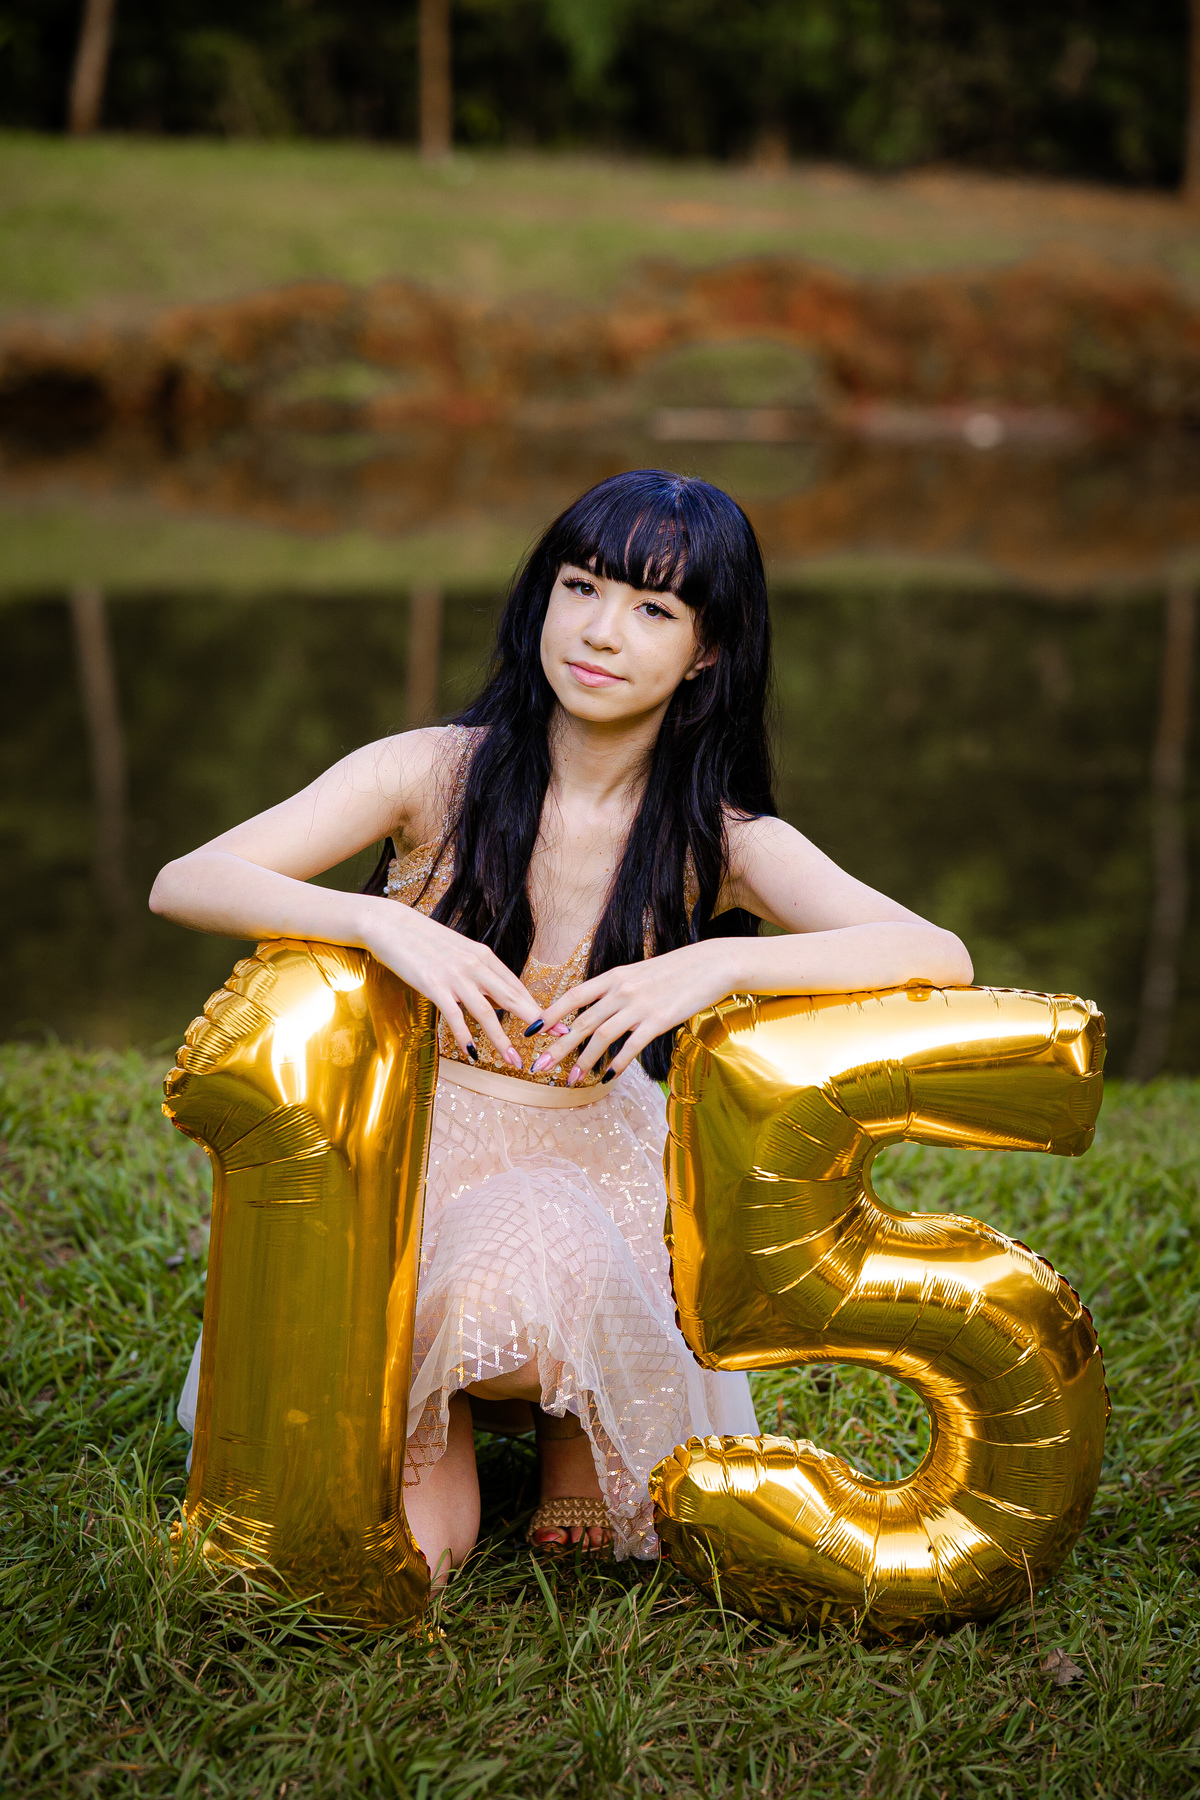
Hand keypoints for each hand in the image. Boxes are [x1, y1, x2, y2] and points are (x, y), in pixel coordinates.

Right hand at [359, 897, 539, 1068]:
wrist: (391, 925)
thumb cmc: (425, 940)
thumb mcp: (459, 953)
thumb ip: (479, 974)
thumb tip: (497, 999)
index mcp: (483, 956)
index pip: (516, 986)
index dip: (536, 1007)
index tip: (554, 1023)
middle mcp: (474, 965)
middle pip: (511, 998)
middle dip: (535, 1021)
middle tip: (556, 1038)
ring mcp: (454, 976)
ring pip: (486, 1012)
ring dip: (502, 1039)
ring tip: (514, 1060)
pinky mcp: (433, 986)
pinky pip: (454, 1016)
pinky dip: (464, 1036)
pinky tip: (472, 1053)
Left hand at [533, 942, 738, 1084]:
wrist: (711, 964)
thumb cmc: (675, 970)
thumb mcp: (638, 973)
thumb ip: (616, 989)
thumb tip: (595, 1008)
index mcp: (614, 976)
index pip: (573, 996)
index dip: (550, 1014)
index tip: (532, 1031)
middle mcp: (621, 990)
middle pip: (581, 1022)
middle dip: (557, 1047)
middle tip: (538, 1066)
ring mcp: (640, 1006)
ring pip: (601, 1037)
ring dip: (583, 1061)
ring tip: (570, 1080)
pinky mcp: (659, 1021)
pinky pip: (631, 1046)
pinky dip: (616, 1063)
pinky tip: (607, 1077)